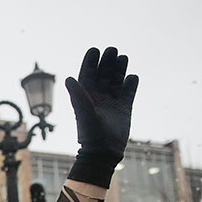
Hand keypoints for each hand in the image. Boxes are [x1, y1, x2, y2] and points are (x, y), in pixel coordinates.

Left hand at [65, 47, 138, 187]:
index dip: (91, 62)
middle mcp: (98, 96)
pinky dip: (131, 83)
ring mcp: (112, 101)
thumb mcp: (84, 112)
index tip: (95, 50)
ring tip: (123, 58)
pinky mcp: (124, 108)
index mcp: (85, 95)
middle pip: (103, 74)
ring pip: (116, 80)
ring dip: (119, 69)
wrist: (104, 152)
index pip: (87, 74)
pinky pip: (128, 91)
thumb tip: (68, 78)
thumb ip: (78, 95)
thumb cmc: (90, 133)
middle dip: (107, 61)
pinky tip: (132, 77)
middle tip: (112, 50)